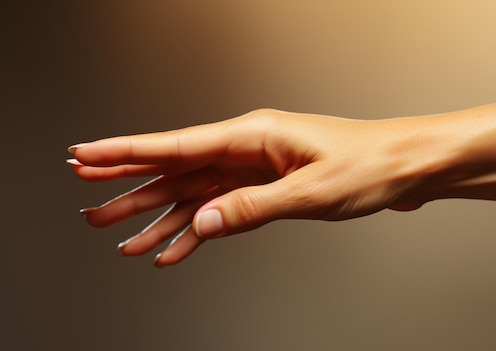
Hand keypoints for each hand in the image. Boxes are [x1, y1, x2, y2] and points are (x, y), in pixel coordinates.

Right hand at [68, 109, 428, 266]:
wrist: (406, 167)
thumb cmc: (369, 165)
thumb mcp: (309, 191)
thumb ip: (251, 208)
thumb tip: (200, 224)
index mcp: (253, 135)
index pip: (177, 145)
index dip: (127, 152)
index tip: (87, 156)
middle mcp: (249, 148)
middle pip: (178, 171)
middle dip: (132, 190)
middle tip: (93, 208)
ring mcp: (257, 169)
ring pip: (196, 194)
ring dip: (160, 218)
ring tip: (124, 239)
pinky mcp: (270, 188)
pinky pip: (223, 210)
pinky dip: (199, 231)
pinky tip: (177, 248)